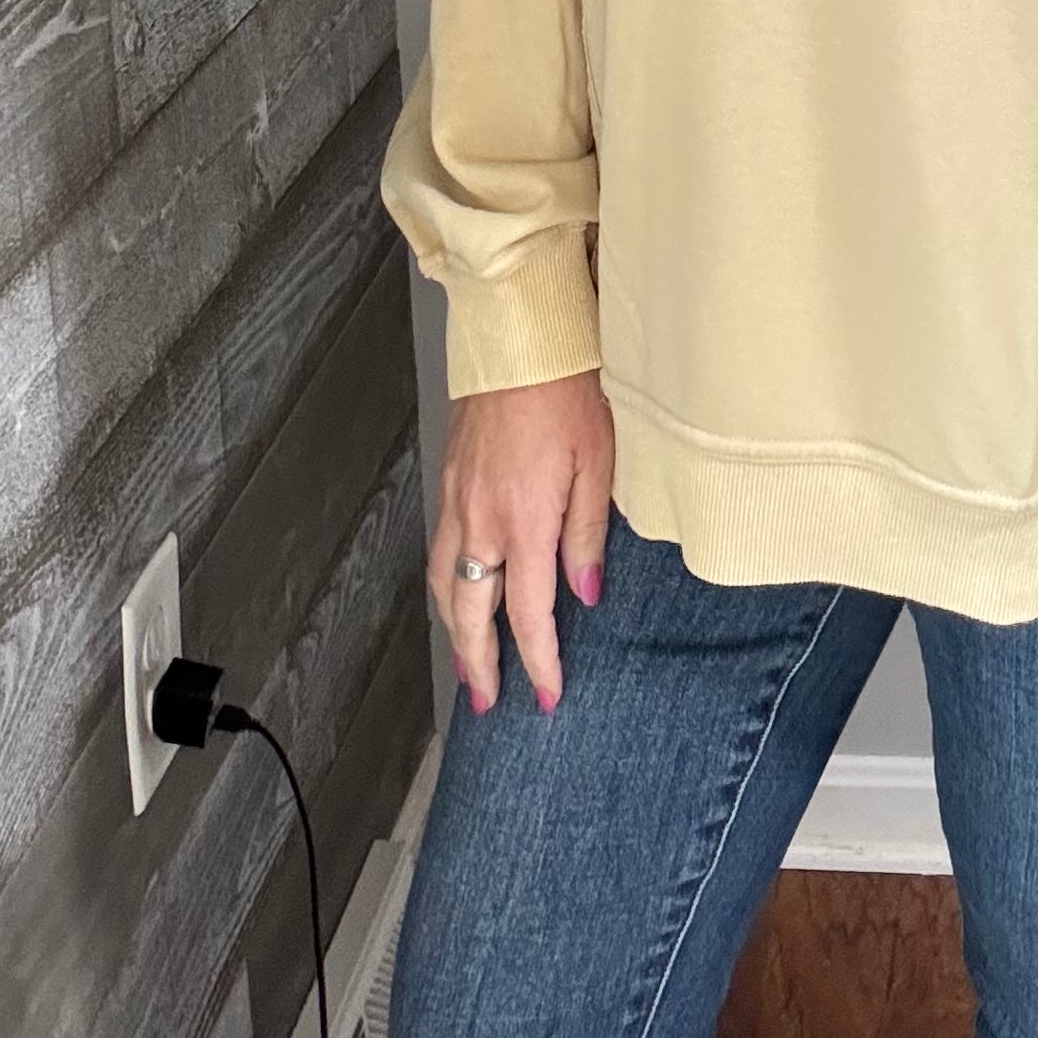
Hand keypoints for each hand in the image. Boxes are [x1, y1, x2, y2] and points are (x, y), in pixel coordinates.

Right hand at [429, 368, 613, 719]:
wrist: (520, 337)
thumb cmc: (567, 390)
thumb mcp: (597, 463)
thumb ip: (587, 534)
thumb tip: (587, 592)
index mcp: (523, 521)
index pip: (528, 614)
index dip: (537, 662)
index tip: (546, 695)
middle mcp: (480, 519)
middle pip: (469, 612)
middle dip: (478, 663)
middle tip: (487, 701)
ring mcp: (457, 498)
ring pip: (444, 583)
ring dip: (454, 629)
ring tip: (467, 661)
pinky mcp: (450, 477)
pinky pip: (440, 548)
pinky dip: (445, 584)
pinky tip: (459, 591)